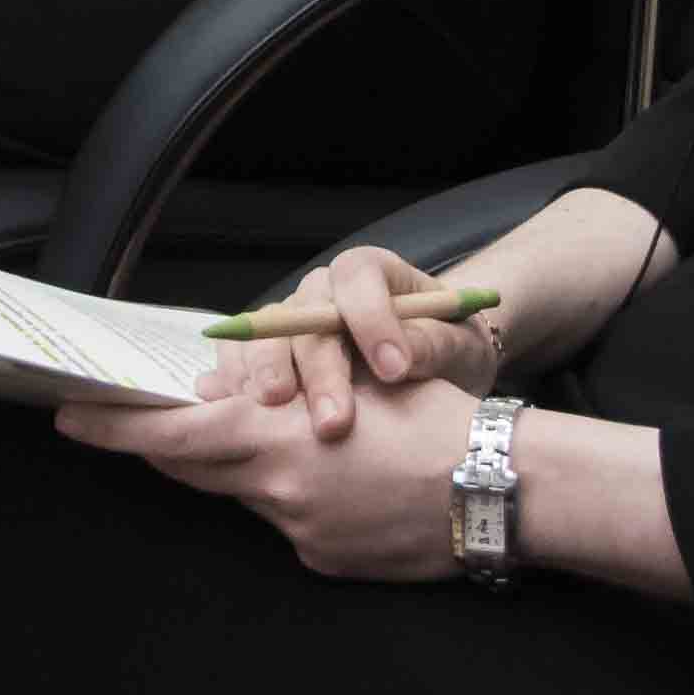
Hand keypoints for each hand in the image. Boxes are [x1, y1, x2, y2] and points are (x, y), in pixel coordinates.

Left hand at [63, 351, 488, 578]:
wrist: (499, 487)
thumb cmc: (434, 419)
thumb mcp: (352, 381)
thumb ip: (278, 396)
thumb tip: (222, 398)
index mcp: (277, 438)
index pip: (171, 439)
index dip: (115, 429)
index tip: (71, 418)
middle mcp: (278, 490)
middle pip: (196, 469)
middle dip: (169, 447)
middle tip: (141, 424)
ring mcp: (302, 533)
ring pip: (247, 493)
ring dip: (250, 468)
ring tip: (298, 442)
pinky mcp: (326, 561)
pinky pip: (291, 523)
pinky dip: (297, 499)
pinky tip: (346, 484)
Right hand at [203, 245, 512, 439]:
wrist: (433, 369)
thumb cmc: (446, 350)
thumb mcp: (457, 346)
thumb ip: (431, 345)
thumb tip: (400, 356)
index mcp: (372, 273)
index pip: (358, 278)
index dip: (371, 319)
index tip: (393, 370)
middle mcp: (323, 291)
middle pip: (305, 317)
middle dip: (318, 371)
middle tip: (334, 421)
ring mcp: (289, 321)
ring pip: (266, 337)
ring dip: (270, 378)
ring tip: (277, 414)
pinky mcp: (268, 352)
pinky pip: (239, 356)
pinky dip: (236, 381)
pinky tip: (240, 411)